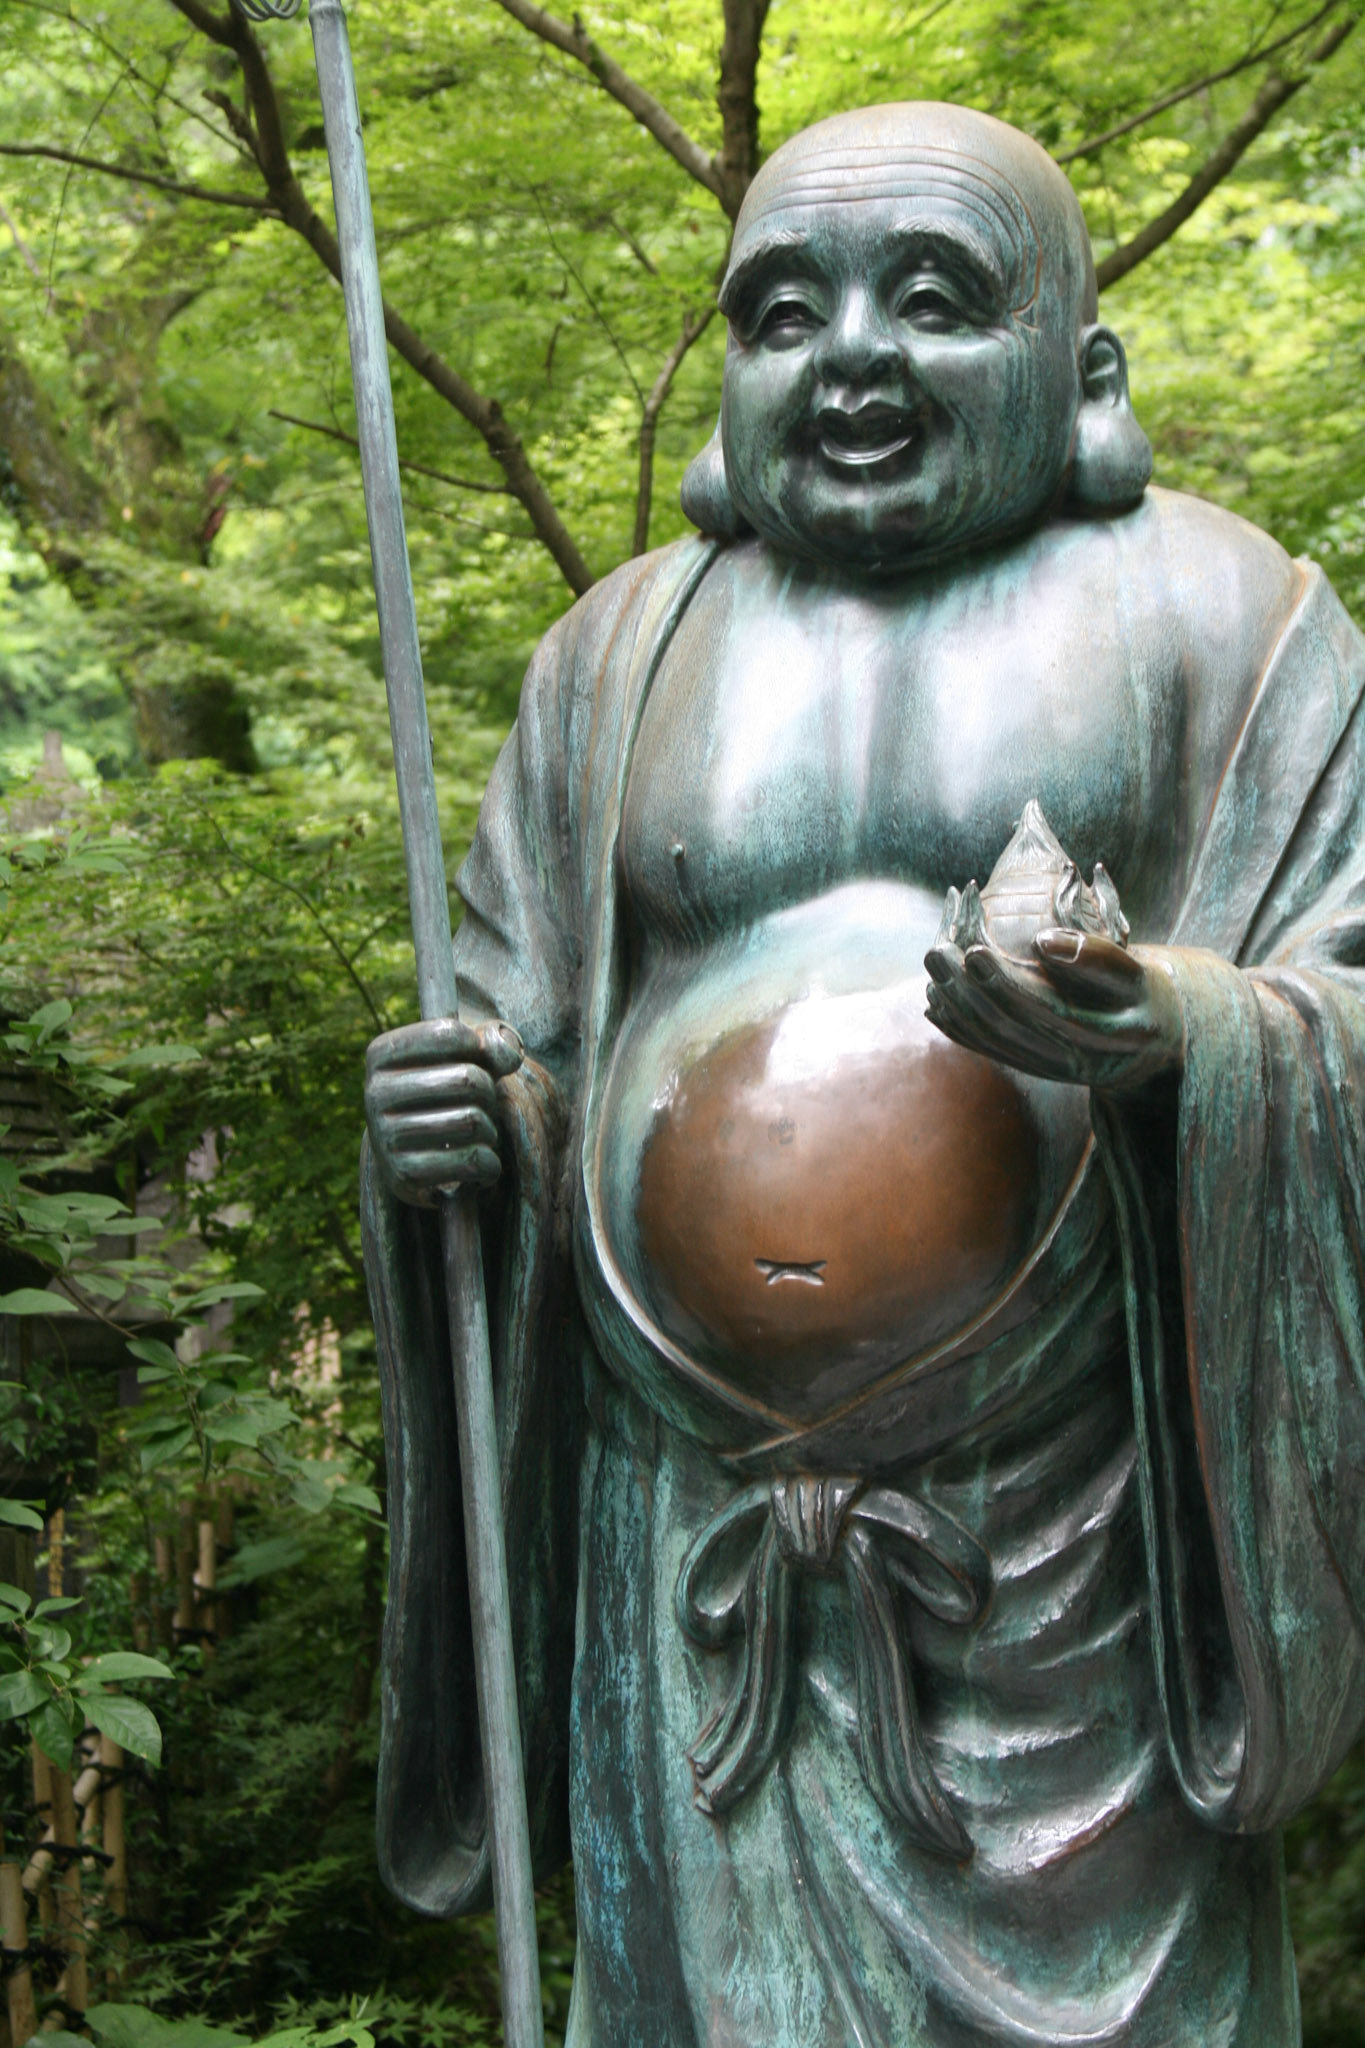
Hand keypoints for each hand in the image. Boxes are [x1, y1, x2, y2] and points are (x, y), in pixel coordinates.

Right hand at [365, 1015, 523, 1206]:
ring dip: (490, 1130)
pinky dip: (490, 1164)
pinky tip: (478, 1164)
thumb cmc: (447, 1092)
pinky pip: (473, 1161)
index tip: (476, 1061)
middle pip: (468, 1079)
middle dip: (489, 1093)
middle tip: (482, 1104)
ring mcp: (384, 1135)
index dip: (478, 1048)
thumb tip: (510, 1055)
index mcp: (380, 1053)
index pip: (447, 1033)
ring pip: (472, 1121)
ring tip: (477, 1133)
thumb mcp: (466, 1057)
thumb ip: (492, 1044)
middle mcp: (374, 1092)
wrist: (417, 1154)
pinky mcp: (403, 1174)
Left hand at [924, 913, 1183, 1096]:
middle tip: (938, 950)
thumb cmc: (1143, 996)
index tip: (974, 950)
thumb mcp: (1137, 974)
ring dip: (956, 1005)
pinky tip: (936, 1001)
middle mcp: (1073, 1062)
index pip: (1046, 1010)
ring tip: (934, 966)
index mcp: (1105, 1036)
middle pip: (1010, 1026)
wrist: (1148, 1042)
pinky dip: (959, 1028)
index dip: (1007, 982)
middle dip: (969, 990)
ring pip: (994, 1041)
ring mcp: (1049, 1070)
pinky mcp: (1033, 1069)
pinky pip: (990, 1051)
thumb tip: (1042, 942)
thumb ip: (1099, 958)